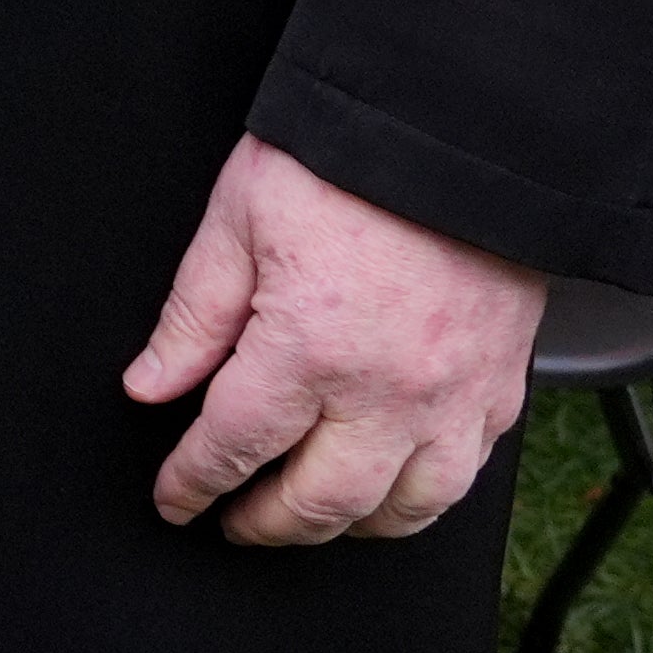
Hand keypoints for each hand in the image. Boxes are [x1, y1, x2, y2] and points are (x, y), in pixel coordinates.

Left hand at [125, 134, 544, 543]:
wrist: (462, 125)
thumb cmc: (346, 157)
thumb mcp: (238, 217)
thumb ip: (193, 314)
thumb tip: (149, 385)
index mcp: (307, 348)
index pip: (233, 445)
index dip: (193, 482)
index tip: (174, 499)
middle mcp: (387, 391)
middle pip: (318, 502)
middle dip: (264, 524)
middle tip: (233, 521)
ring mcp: (454, 398)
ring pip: (402, 511)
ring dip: (347, 526)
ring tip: (308, 515)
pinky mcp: (503, 387)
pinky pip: (466, 476)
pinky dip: (421, 498)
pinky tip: (392, 484)